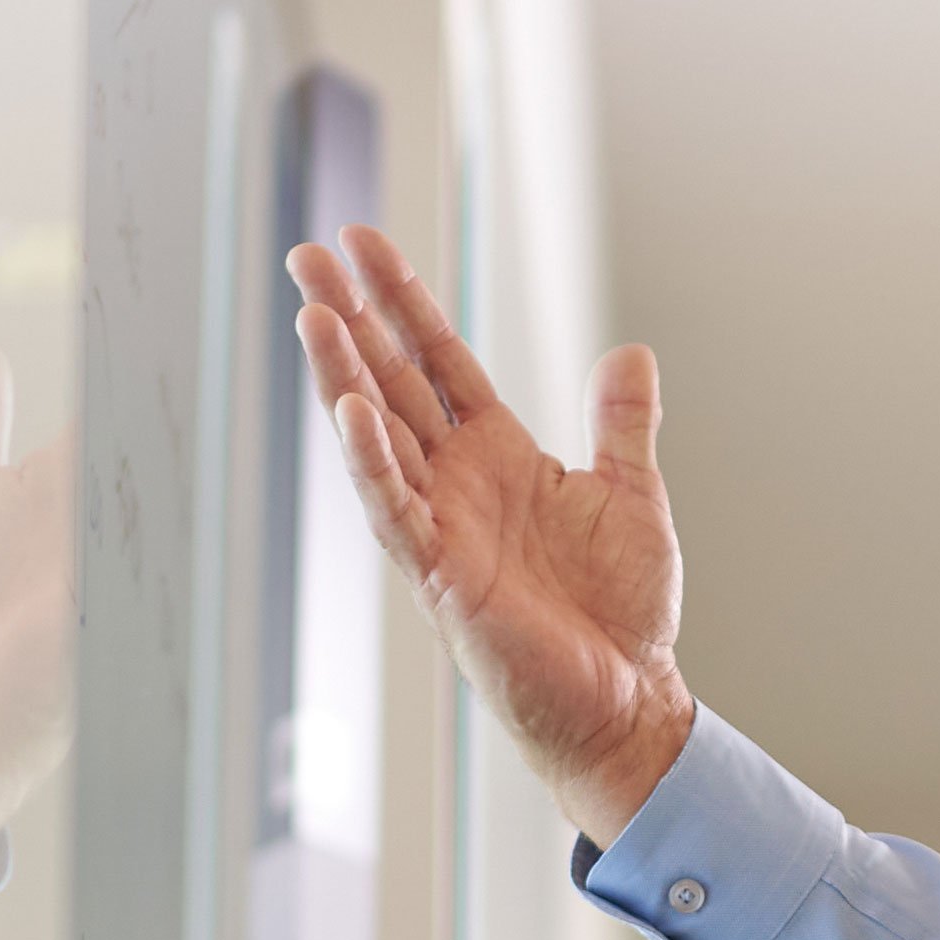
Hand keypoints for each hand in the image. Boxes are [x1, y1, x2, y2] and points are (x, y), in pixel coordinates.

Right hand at [289, 226, 693, 843]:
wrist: (628, 697)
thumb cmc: (621, 610)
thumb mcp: (631, 496)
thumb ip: (622, 425)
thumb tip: (632, 353)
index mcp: (496, 455)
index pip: (437, 359)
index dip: (402, 301)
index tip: (363, 242)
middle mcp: (457, 482)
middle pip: (391, 382)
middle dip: (349, 319)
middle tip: (307, 254)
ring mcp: (441, 526)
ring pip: (378, 437)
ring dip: (344, 376)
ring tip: (313, 313)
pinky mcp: (441, 576)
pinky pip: (396, 510)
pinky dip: (374, 462)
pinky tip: (350, 411)